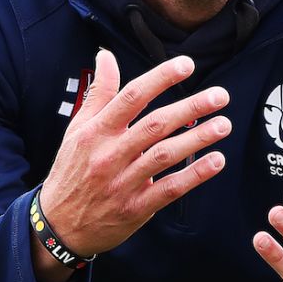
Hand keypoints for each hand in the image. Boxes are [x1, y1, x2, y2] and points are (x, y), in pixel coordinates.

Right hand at [36, 49, 229, 267]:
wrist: (58, 226)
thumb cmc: (72, 170)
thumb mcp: (77, 129)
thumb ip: (98, 93)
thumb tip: (105, 55)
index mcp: (96, 132)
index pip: (131, 97)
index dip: (160, 78)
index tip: (187, 65)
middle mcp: (109, 154)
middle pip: (155, 125)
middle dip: (190, 107)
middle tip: (219, 96)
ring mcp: (123, 183)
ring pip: (165, 155)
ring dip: (197, 138)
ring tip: (224, 124)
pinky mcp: (136, 208)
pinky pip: (169, 189)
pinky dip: (194, 175)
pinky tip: (216, 161)